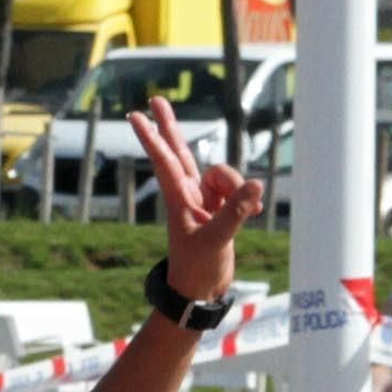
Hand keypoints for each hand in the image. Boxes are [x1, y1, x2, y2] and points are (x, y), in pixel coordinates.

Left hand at [129, 95, 261, 302]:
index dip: (152, 136)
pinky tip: (254, 213)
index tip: (136, 115)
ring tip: (246, 214)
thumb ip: (235, 212)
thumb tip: (256, 185)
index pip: (165, 160)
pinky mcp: (219, 208)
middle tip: (155, 100)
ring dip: (238, 188)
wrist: (201, 292)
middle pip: (180, 150)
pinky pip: (238, 190)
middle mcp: (189, 194)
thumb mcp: (216, 241)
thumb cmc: (198, 270)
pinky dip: (248, 198)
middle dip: (169, 125)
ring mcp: (204, 200)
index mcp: (179, 199)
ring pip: (226, 174)